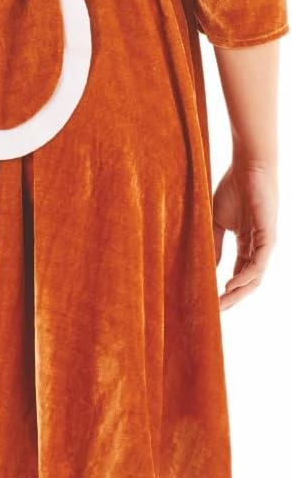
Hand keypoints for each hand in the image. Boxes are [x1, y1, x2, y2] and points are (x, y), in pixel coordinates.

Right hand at [212, 161, 277, 310]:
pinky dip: (245, 276)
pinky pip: (259, 263)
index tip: (210, 301)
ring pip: (255, 277)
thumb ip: (214, 244)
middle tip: (216, 311)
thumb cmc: (234, 188)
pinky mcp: (268, 236)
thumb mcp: (217, 221)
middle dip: (232, 297)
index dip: (226, 290)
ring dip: (239, 292)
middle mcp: (258, 247)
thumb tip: (209, 268)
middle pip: (247, 281)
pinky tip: (231, 285)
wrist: (248, 165)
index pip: (238, 273)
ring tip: (222, 303)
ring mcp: (265, 243)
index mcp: (247, 244)